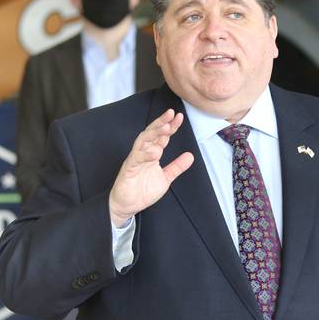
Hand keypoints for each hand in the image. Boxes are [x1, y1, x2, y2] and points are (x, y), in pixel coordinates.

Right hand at [109, 109, 193, 226]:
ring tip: (165, 127)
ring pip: (143, 141)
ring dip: (154, 133)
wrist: (128, 205)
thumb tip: (190, 156)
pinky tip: (155, 151)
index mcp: (152, 154)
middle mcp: (143, 153)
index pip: (162, 137)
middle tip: (171, 114)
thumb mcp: (165, 178)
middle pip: (152, 133)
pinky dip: (145, 154)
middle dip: (161, 123)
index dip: (170, 126)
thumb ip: (176, 166)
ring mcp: (135, 159)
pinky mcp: (129, 169)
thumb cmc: (142, 191)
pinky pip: (136, 158)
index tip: (179, 117)